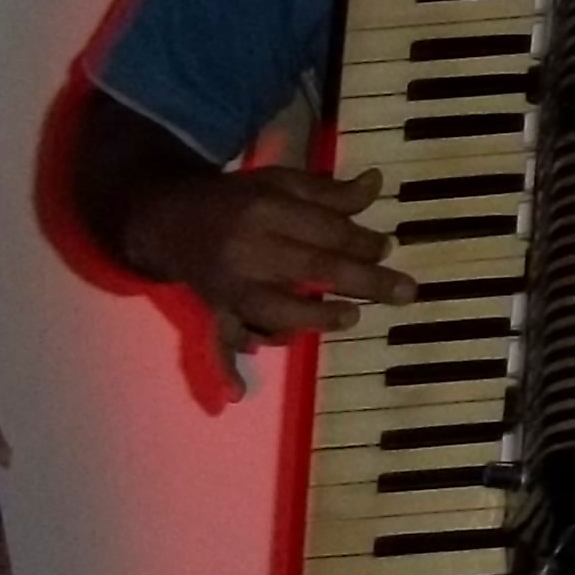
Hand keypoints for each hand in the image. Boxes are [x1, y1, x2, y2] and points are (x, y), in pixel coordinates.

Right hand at [117, 163, 413, 385]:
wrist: (170, 219)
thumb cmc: (237, 200)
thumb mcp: (281, 182)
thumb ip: (329, 191)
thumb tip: (376, 184)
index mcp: (266, 212)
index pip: (326, 231)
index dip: (362, 241)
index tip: (388, 247)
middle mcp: (247, 251)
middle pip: (312, 268)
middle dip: (363, 282)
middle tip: (405, 292)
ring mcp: (229, 286)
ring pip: (273, 309)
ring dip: (314, 318)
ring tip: (350, 317)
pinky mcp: (215, 309)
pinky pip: (218, 340)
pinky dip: (226, 367)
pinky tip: (239, 392)